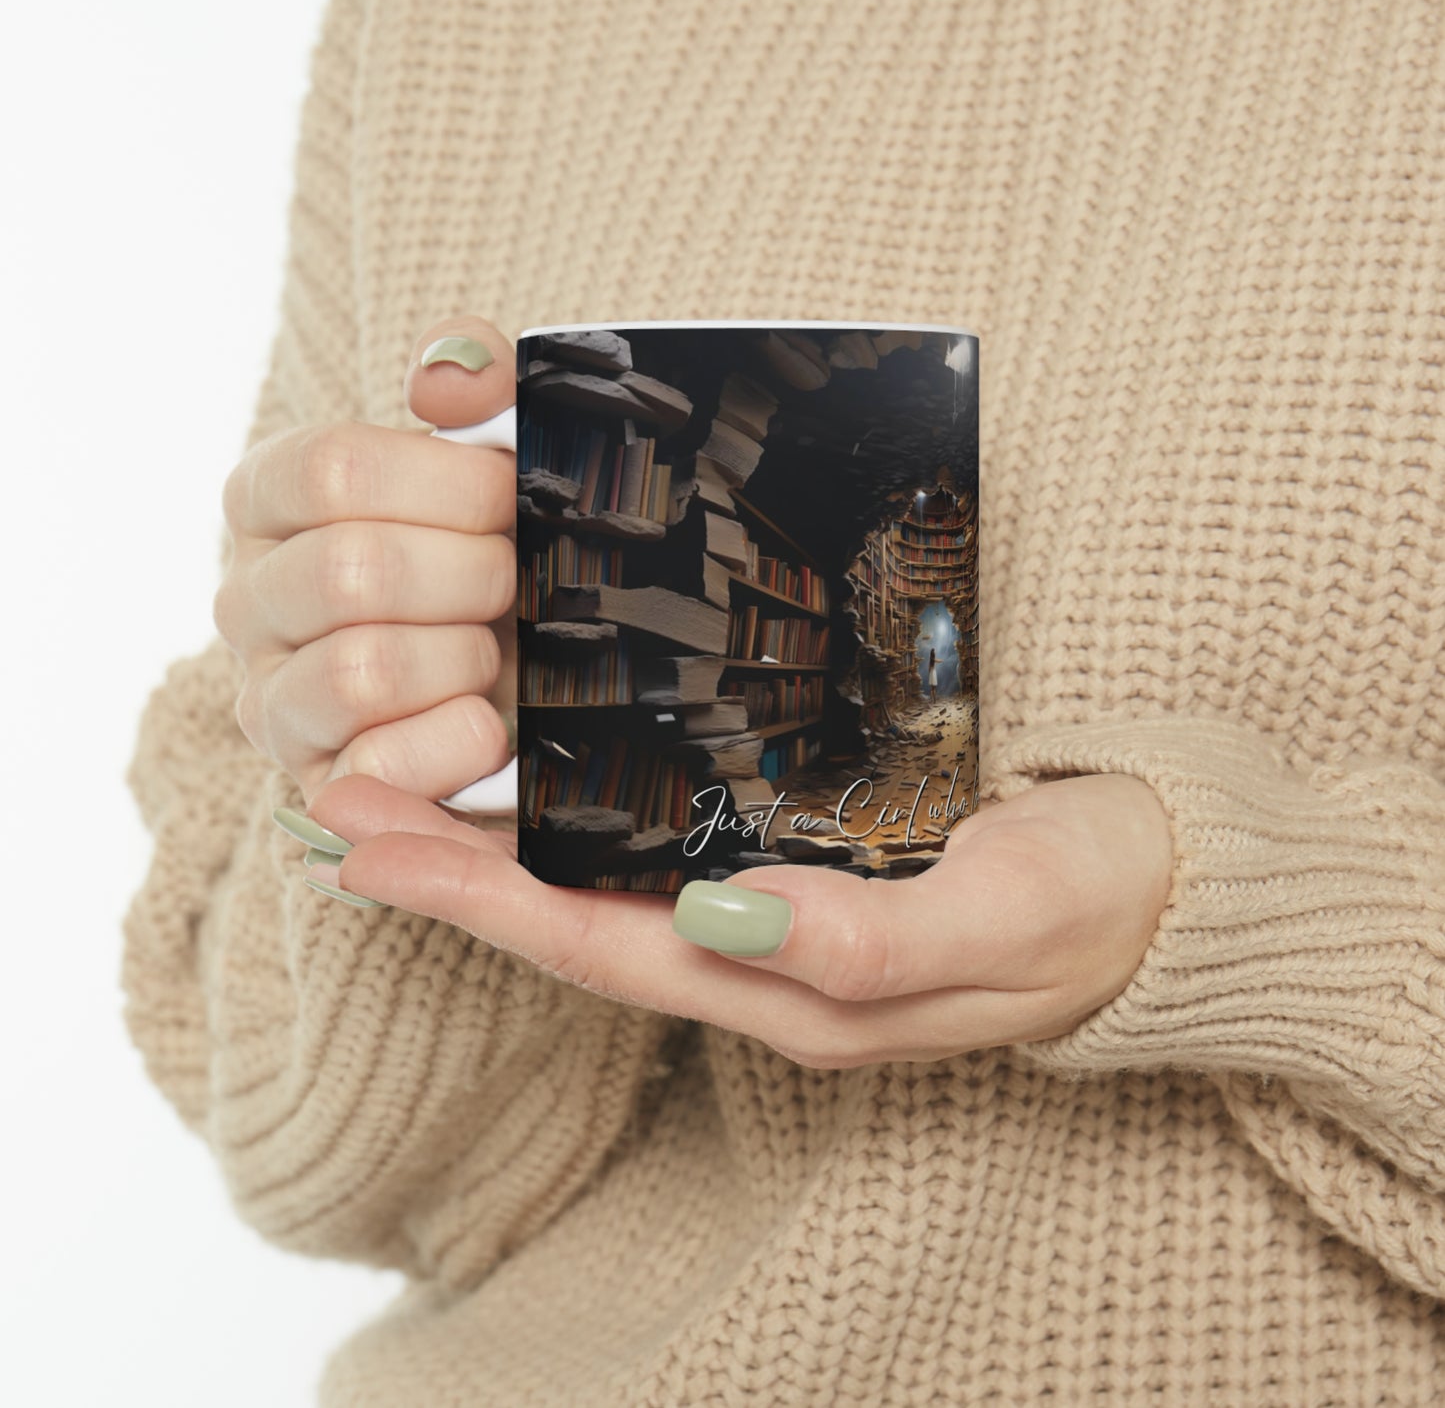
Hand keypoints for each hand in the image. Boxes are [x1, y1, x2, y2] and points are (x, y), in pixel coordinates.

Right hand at [214, 316, 517, 807]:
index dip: (449, 486)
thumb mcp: (504, 453)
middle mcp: (248, 599)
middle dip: (471, 576)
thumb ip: (484, 383)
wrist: (536, 677)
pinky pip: (380, 766)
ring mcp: (272, 700)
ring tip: (493, 653)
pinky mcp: (318, 786)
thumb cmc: (502, 551)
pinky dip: (460, 741)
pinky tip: (491, 722)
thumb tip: (443, 381)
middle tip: (513, 582)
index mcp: (270, 500)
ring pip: (361, 671)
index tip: (509, 499)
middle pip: (352, 572)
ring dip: (465, 658)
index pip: (331, 470)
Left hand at [295, 771, 1172, 1066]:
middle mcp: (766, 965)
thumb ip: (873, 935)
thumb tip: (729, 919)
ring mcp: (779, 923)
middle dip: (453, 872)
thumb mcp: (1003, 916)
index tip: (370, 844)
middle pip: (576, 926)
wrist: (1159, 889)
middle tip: (340, 801)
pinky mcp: (803, 874)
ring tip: (403, 789)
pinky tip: (545, 788)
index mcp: (797, 988)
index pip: (604, 948)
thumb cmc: (1088, 900)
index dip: (480, 901)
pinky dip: (581, 828)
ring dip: (500, 851)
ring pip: (607, 896)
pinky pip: (662, 862)